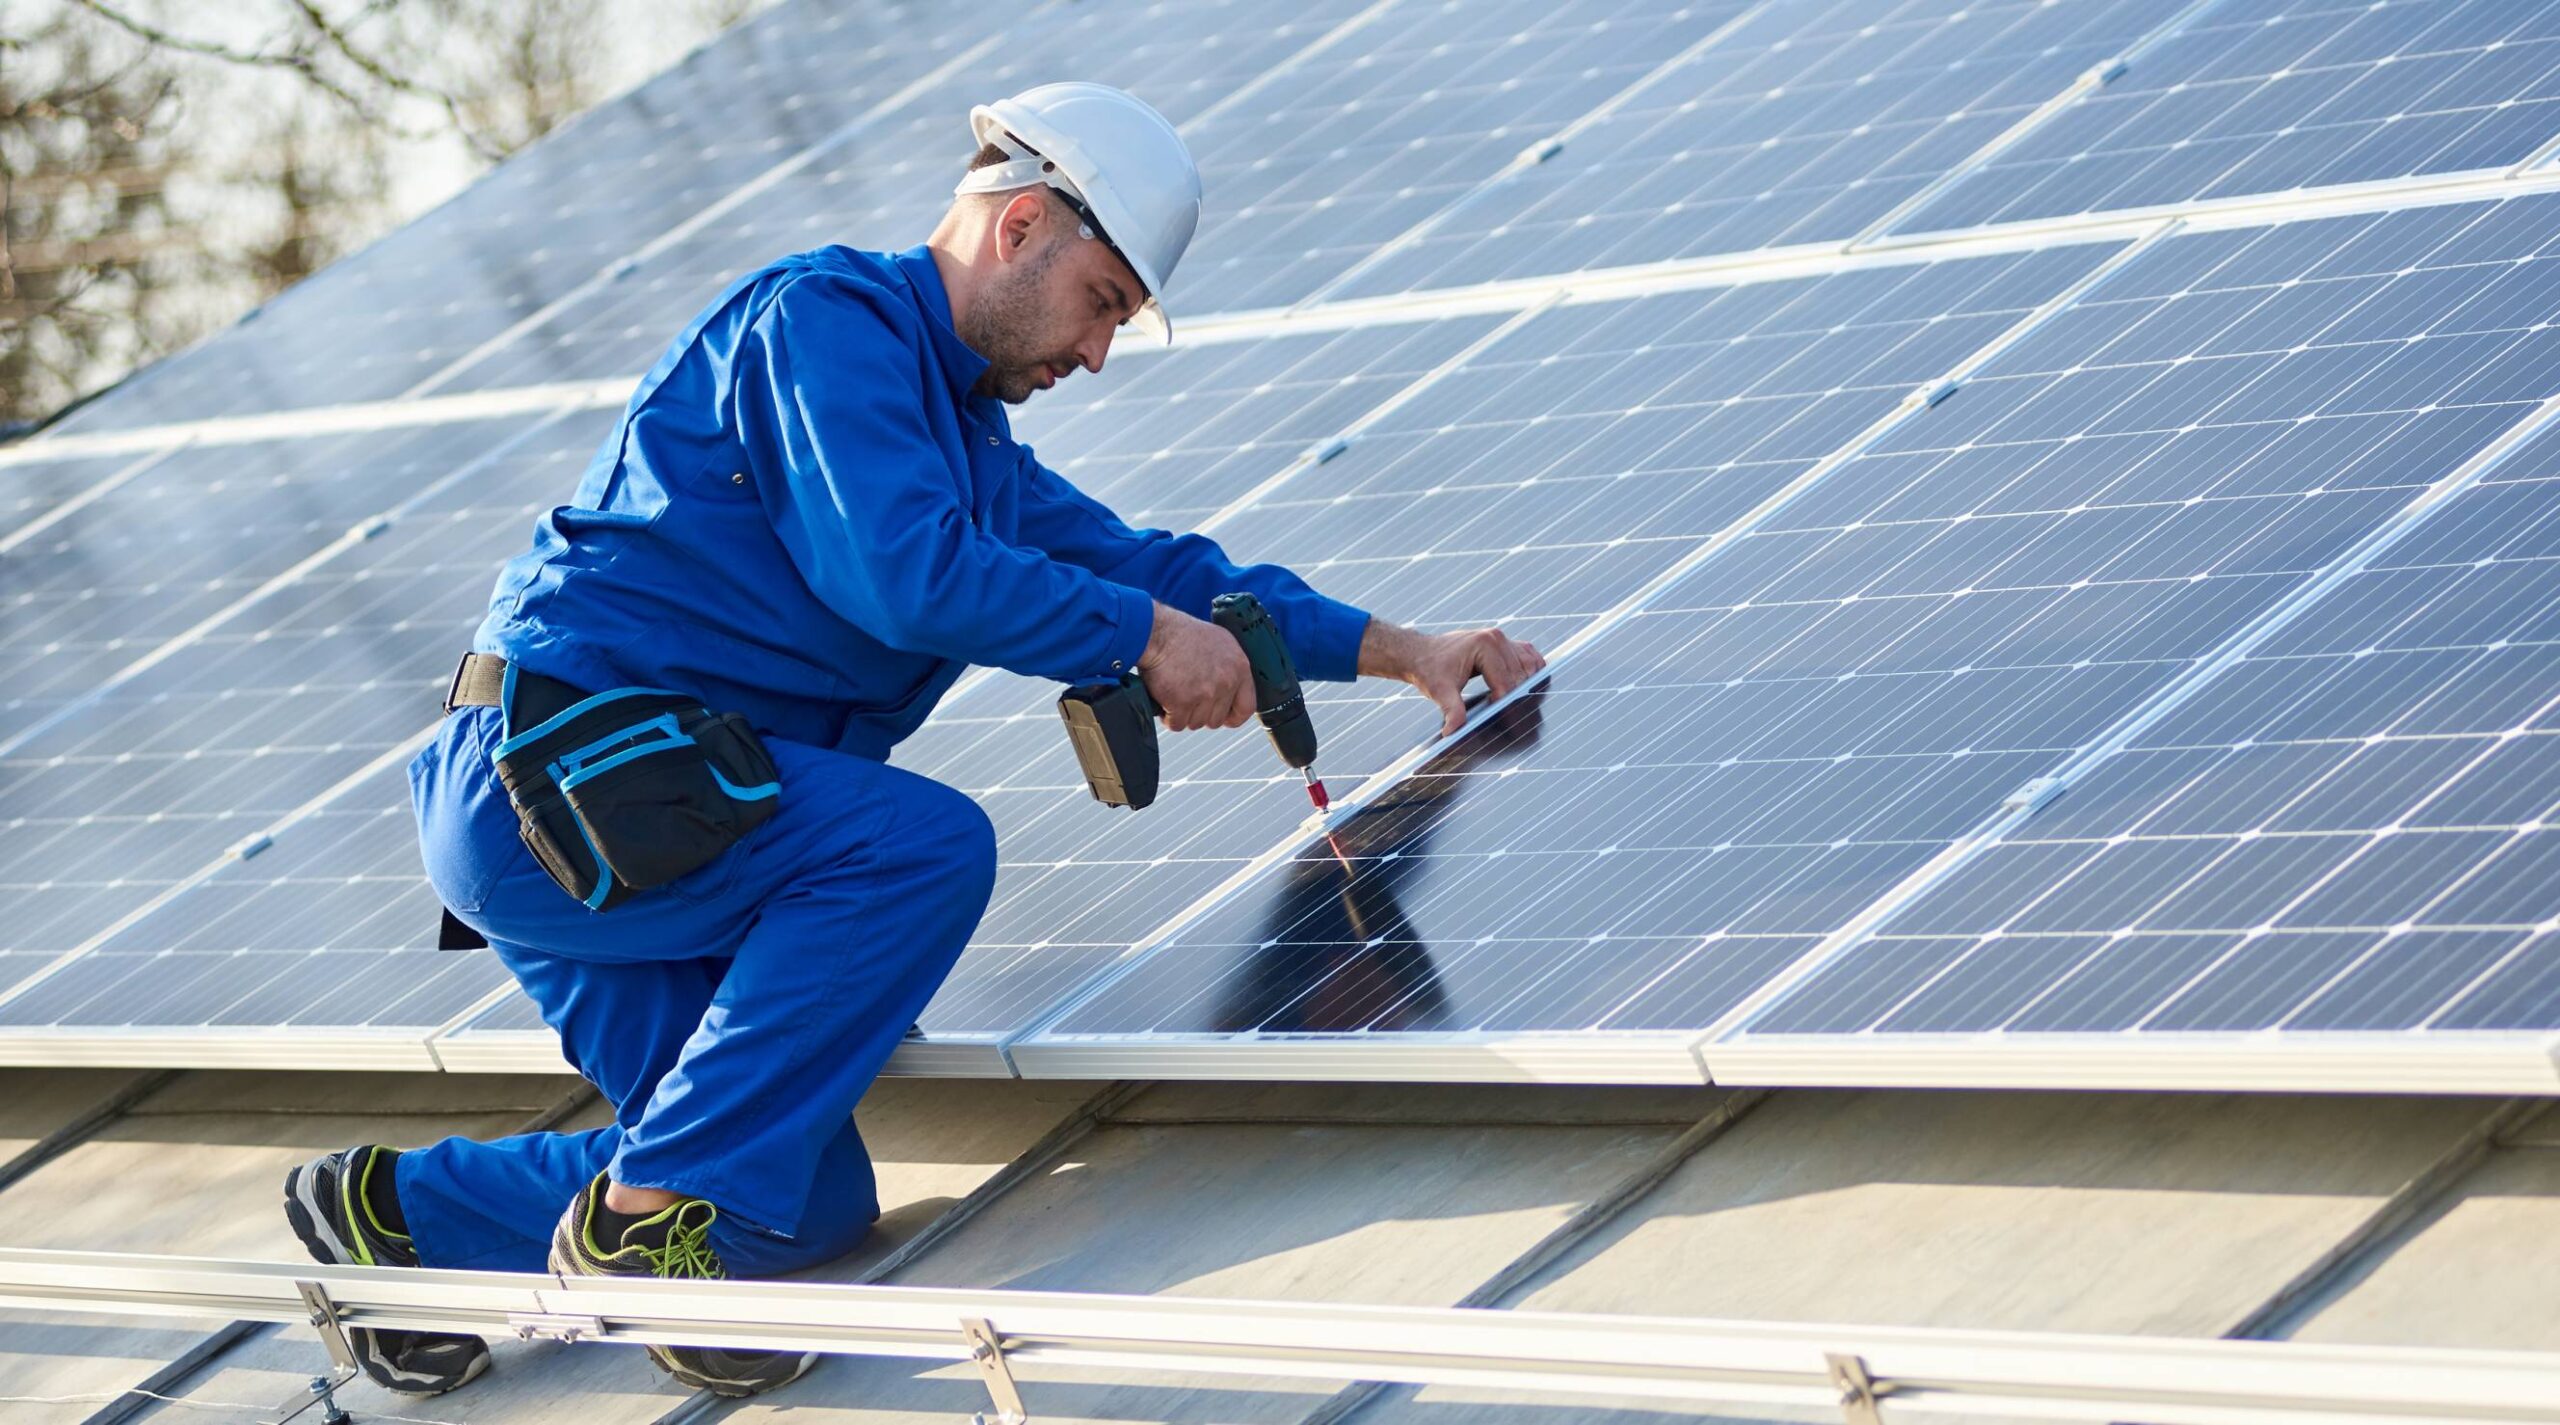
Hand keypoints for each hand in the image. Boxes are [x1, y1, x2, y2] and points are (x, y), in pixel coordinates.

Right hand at [1138, 602, 1254, 731]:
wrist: (1155, 632)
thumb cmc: (1180, 633)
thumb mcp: (1218, 642)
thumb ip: (1228, 668)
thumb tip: (1228, 690)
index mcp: (1239, 667)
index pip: (1247, 706)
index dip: (1233, 716)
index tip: (1224, 718)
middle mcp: (1226, 682)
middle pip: (1217, 719)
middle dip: (1201, 713)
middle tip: (1188, 698)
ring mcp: (1205, 693)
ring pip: (1196, 723)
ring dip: (1183, 714)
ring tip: (1174, 693)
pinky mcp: (1183, 702)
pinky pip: (1177, 724)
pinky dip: (1168, 716)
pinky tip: (1164, 699)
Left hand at [1361, 621, 1545, 735]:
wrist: (1422, 654)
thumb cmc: (1429, 669)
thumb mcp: (1439, 691)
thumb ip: (1451, 710)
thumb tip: (1452, 732)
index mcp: (1484, 645)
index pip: (1506, 682)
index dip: (1505, 705)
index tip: (1503, 723)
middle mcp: (1497, 638)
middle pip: (1521, 677)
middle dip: (1516, 699)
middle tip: (1509, 719)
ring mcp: (1503, 639)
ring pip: (1530, 667)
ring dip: (1526, 687)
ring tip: (1513, 706)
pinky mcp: (1505, 644)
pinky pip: (1529, 658)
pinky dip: (1530, 674)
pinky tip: (1523, 690)